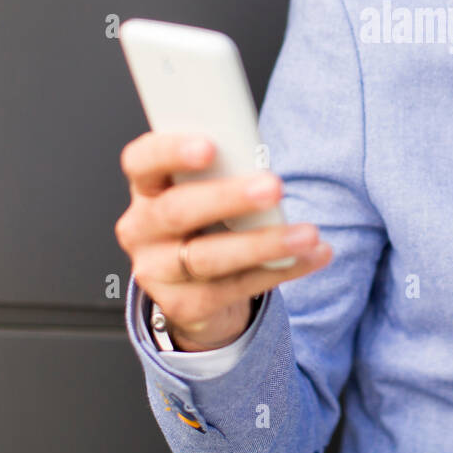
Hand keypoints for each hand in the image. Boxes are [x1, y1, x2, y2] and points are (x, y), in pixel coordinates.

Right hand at [114, 132, 332, 349]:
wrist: (198, 287)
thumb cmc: (209, 222)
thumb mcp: (207, 190)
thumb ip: (224, 173)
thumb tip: (263, 166)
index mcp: (148, 188)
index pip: (142, 161)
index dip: (171, 152)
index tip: (210, 147)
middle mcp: (142, 229)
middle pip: (177, 211)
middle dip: (229, 198)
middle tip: (274, 188)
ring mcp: (157, 271)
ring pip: (208, 257)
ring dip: (264, 242)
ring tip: (307, 234)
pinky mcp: (183, 305)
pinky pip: (235, 288)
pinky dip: (279, 270)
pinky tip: (310, 257)